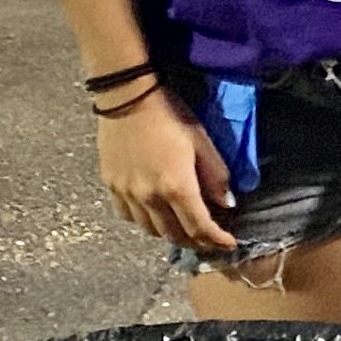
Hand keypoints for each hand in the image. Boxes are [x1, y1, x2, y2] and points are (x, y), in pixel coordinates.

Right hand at [99, 90, 237, 252]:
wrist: (127, 97)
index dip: (217, 240)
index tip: (229, 243)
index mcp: (176, 186)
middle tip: (210, 237)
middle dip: (197, 241)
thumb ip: (216, 176)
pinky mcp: (111, 186)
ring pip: (150, 230)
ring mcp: (127, 193)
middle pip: (175, 235)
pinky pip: (129, 216)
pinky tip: (155, 213)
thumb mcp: (202, 141)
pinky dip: (146, 222)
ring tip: (184, 226)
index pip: (199, 227)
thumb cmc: (170, 115)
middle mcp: (149, 197)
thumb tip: (227, 204)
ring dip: (171, 233)